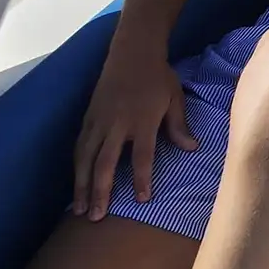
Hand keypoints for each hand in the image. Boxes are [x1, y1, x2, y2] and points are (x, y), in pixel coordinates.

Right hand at [73, 48, 195, 217]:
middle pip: (105, 163)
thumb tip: (192, 149)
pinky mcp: (87, 117)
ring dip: (81, 185)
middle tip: (96, 216)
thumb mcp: (175, 99)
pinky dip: (76, 167)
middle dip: (99, 191)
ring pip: (85, 158)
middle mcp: (117, 124)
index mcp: (142, 121)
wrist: (132, 52)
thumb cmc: (158, 77)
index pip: (142, 157)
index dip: (142, 179)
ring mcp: (98, 121)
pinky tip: (76, 183)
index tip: (141, 200)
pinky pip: (79, 146)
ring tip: (78, 209)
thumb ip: (179, 126)